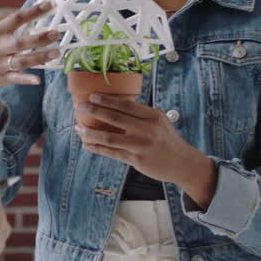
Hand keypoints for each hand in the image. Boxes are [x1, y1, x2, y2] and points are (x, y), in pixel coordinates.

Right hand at [0, 2, 61, 130]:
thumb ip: (9, 21)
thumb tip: (34, 11)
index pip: (17, 18)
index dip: (33, 11)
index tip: (50, 5)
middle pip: (20, 42)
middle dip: (38, 38)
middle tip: (56, 34)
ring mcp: (0, 63)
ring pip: (21, 60)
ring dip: (39, 57)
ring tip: (56, 52)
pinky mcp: (3, 77)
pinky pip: (16, 78)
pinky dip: (26, 79)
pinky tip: (38, 80)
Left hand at [74, 94, 217, 207]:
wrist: (182, 163)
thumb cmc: (167, 140)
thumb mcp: (160, 122)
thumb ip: (141, 114)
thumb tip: (116, 106)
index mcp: (152, 116)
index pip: (126, 105)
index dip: (107, 100)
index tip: (92, 96)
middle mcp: (146, 129)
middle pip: (114, 118)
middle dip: (94, 111)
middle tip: (79, 106)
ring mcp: (140, 145)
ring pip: (109, 137)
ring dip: (91, 132)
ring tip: (78, 128)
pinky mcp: (136, 159)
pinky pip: (112, 153)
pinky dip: (97, 148)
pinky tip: (87, 145)